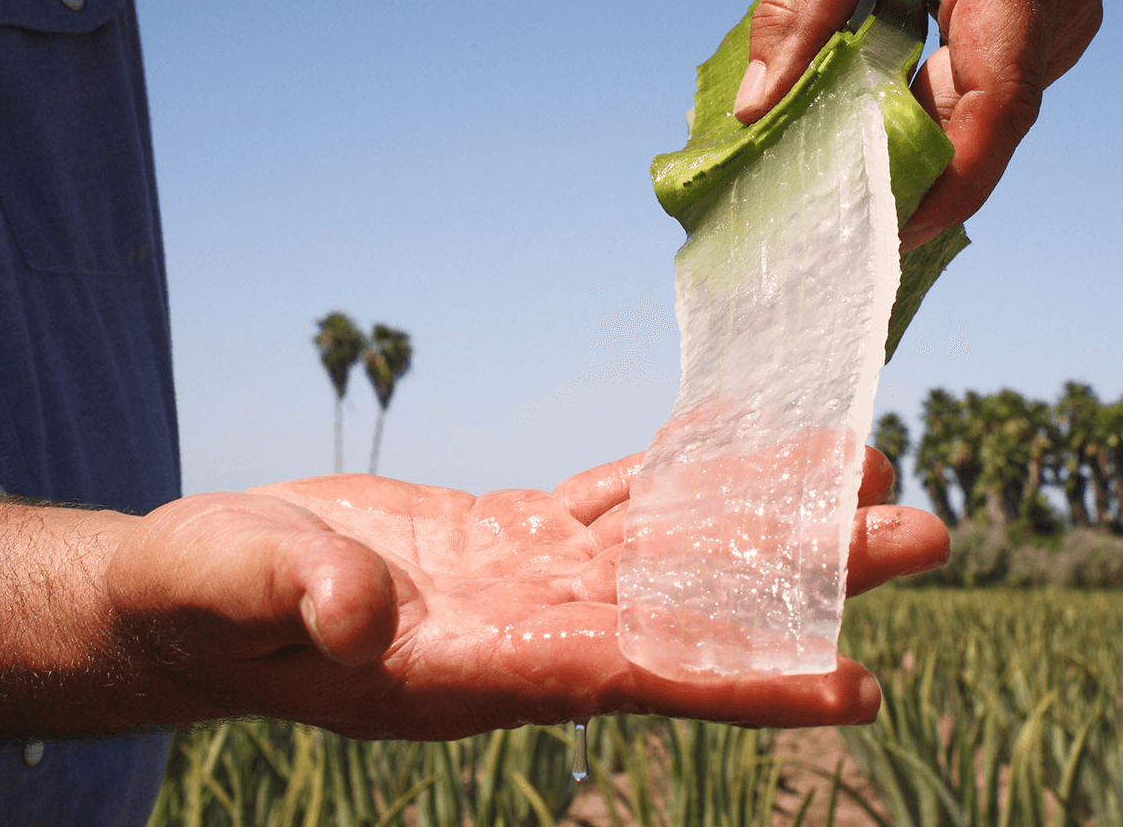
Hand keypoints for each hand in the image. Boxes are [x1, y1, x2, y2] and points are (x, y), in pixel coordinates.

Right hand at [106, 450, 946, 738]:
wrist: (199, 591)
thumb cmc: (203, 601)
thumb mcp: (226, 589)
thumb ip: (291, 597)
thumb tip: (361, 610)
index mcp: (476, 668)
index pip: (636, 674)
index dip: (748, 677)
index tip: (855, 681)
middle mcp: (527, 631)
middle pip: (692, 602)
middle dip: (805, 575)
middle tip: (923, 534)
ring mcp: (528, 582)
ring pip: (672, 541)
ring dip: (766, 510)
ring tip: (863, 471)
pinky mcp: (512, 534)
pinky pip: (619, 498)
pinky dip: (684, 469)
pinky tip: (742, 441)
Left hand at [733, 0, 1102, 248]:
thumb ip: (797, 18)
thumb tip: (757, 111)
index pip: (999, 98)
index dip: (954, 178)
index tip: (898, 230)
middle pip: (995, 115)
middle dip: (925, 170)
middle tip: (850, 219)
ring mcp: (1067, 10)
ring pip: (995, 109)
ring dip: (929, 138)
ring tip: (856, 173)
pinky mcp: (1055, 21)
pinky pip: (998, 87)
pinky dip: (941, 109)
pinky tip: (886, 123)